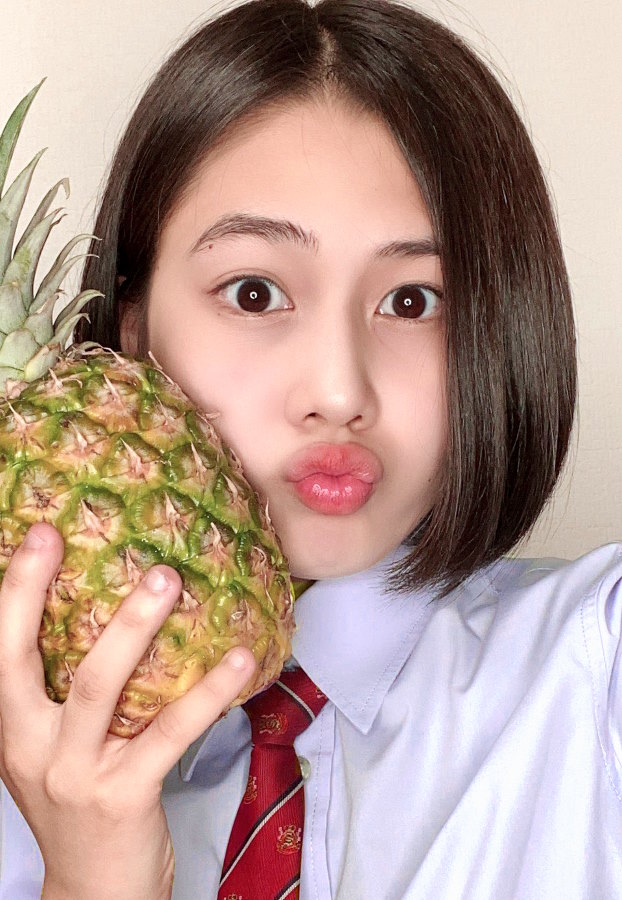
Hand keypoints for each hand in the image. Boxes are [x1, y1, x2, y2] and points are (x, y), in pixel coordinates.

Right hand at [0, 522, 256, 899]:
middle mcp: (31, 747)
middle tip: (72, 535)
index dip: (16, 590)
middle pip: (29, 660)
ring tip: (169, 580)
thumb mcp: (53, 750)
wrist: (93, 891)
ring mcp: (74, 773)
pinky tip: (235, 660)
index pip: (2, 650)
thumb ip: (66, 694)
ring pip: (100, 687)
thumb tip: (117, 615)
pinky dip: (205, 693)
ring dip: (135, 629)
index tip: (40, 535)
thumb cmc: (80, 805)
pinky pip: (168, 733)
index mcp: (13, 727)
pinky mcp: (123, 795)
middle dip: (45, 594)